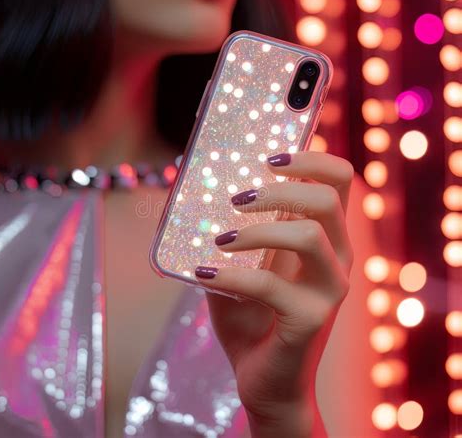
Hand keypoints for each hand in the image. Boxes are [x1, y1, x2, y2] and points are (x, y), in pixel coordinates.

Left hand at [195, 151, 353, 436]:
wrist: (265, 380)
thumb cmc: (251, 316)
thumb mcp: (241, 264)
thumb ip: (234, 230)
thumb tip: (199, 192)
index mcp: (325, 237)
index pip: (339, 182)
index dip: (311, 159)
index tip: (270, 157)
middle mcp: (338, 258)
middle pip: (328, 199)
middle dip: (280, 188)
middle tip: (239, 196)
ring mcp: (330, 289)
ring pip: (308, 234)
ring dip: (257, 229)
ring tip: (221, 238)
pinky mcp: (311, 319)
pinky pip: (270, 285)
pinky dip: (231, 275)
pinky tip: (203, 274)